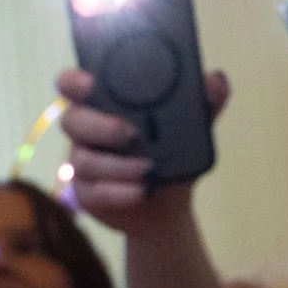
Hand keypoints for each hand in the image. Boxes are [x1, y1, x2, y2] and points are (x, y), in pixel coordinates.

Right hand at [59, 65, 229, 234]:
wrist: (167, 207)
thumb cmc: (170, 157)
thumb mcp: (191, 129)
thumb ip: (203, 103)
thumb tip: (215, 80)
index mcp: (104, 105)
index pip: (72, 85)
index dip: (73, 81)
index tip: (90, 83)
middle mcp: (87, 131)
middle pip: (72, 121)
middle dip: (99, 126)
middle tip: (130, 134)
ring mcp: (83, 163)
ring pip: (83, 160)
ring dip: (117, 165)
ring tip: (148, 169)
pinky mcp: (86, 194)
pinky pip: (93, 192)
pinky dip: (119, 192)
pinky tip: (141, 191)